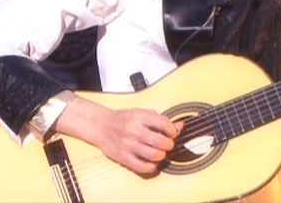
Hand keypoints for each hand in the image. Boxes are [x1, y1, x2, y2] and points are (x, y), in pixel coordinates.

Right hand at [56, 97, 182, 174]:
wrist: (100, 125)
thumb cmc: (122, 119)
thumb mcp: (141, 112)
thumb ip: (159, 119)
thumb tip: (180, 126)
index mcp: (139, 117)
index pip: (163, 123)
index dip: (173, 129)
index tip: (173, 132)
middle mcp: (133, 130)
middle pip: (160, 141)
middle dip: (170, 144)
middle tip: (168, 144)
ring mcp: (128, 145)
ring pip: (153, 154)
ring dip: (162, 155)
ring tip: (161, 152)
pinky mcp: (123, 157)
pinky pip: (142, 167)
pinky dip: (152, 166)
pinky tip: (152, 162)